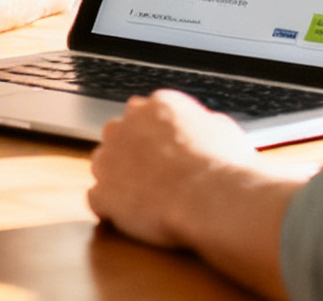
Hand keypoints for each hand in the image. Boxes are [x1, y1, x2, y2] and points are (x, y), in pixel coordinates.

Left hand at [87, 91, 262, 247]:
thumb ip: (201, 124)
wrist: (210, 199)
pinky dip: (110, 208)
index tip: (164, 150)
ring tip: (143, 198)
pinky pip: (98, 198)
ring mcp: (108, 159)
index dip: (154, 135)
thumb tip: (201, 129)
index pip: (144, 112)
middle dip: (130, 152)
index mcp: (158, 106)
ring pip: (103, 164)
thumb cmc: (224, 166)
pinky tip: (131, 216)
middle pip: (118, 134)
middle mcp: (126, 125)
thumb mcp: (223, 130)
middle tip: (153, 173)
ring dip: (117, 178)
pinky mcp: (101, 193)